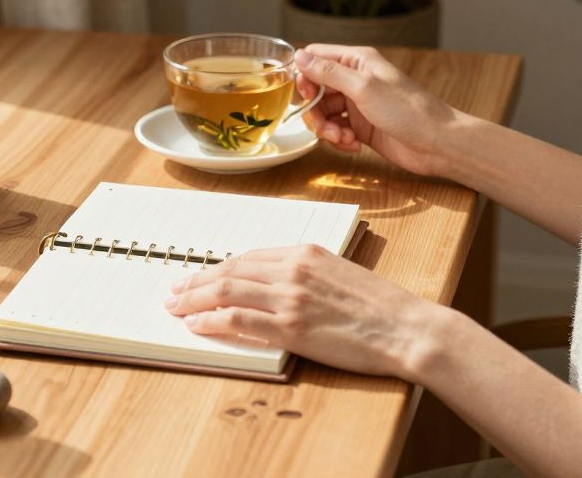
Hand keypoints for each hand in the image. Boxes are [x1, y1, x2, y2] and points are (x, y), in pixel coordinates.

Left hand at [163, 244, 441, 377]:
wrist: (407, 328)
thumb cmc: (381, 306)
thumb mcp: (340, 273)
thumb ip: (305, 274)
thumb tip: (273, 285)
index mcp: (305, 252)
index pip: (247, 257)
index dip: (217, 267)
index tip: (199, 275)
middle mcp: (294, 269)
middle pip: (230, 270)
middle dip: (196, 281)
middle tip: (174, 290)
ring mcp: (290, 298)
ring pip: (227, 292)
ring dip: (194, 300)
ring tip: (176, 307)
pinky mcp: (292, 328)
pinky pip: (238, 320)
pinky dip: (211, 321)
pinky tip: (197, 325)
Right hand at [295, 45, 459, 177]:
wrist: (436, 144)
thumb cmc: (408, 111)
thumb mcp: (363, 88)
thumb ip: (329, 73)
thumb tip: (299, 56)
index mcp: (357, 61)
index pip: (316, 57)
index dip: (305, 76)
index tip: (307, 96)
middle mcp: (355, 80)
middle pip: (315, 89)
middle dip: (314, 110)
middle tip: (323, 126)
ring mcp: (358, 104)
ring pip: (323, 113)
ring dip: (326, 129)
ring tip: (343, 139)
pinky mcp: (361, 126)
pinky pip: (336, 130)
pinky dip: (339, 139)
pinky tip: (353, 145)